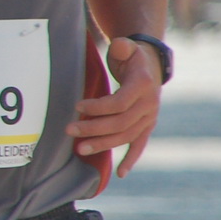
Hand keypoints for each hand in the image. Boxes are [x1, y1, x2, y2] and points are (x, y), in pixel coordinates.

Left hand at [67, 36, 162, 176]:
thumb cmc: (131, 56)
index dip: (98, 107)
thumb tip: (118, 46)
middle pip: (120, 122)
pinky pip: (140, 145)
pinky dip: (131, 159)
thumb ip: (123, 46)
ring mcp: (149, 118)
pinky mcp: (146, 126)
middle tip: (69, 130)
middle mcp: (149, 105)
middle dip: (93, 128)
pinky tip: (120, 173)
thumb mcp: (128, 47)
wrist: (151, 65)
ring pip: (125, 136)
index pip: (119, 103)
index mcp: (143, 86)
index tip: (77, 107)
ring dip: (103, 144)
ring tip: (80, 149)